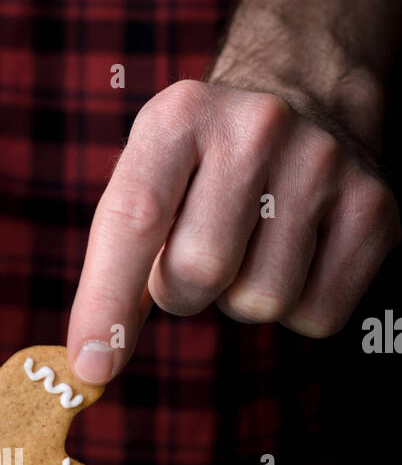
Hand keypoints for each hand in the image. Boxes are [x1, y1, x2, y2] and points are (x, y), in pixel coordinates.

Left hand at [67, 79, 400, 383]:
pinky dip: (298, 308)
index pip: (134, 219)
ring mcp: (324, 165)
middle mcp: (257, 127)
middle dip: (185, 290)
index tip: (91, 367)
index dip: (106, 301)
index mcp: (180, 115)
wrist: (309, 97)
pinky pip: (316, 316)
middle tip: (199, 253)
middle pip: (198, 274)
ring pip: (260, 303)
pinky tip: (298, 255)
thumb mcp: (150, 176)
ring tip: (253, 244)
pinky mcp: (375, 209)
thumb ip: (116, 260)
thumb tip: (92, 362)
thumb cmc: (205, 166)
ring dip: (243, 297)